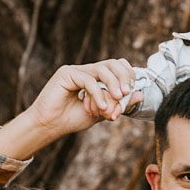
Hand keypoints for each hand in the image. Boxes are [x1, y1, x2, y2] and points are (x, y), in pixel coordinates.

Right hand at [22, 59, 141, 143]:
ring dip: (113, 84)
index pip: (117, 66)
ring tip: (117, 98)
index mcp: (95, 78)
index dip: (127, 75)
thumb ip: (118, 103)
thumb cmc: (71, 119)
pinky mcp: (66, 73)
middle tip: (125, 92)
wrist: (49, 126)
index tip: (130, 91)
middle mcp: (86, 71)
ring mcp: (76, 70)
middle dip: (123, 76)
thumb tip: (140, 95)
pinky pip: (88, 80)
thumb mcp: (102, 112)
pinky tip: (100, 107)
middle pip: (112, 63)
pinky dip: (98, 93)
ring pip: (102, 69)